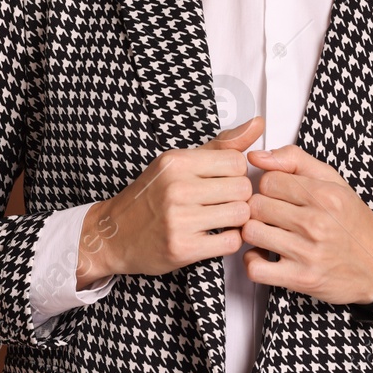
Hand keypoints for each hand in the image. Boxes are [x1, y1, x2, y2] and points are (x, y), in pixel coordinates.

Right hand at [77, 116, 261, 287]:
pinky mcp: (182, 248)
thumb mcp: (179, 163)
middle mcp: (177, 187)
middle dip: (239, 197)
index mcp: (176, 162)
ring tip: (220, 219)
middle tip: (223, 202)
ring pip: (241, 214)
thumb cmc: (151, 196)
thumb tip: (258, 124)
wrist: (114, 234)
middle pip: (243, 189)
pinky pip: (231, 242)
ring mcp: (179, 219)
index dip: (236, 174)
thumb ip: (221, 145)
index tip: (223, 181)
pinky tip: (214, 235)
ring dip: (236, 220)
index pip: (236, 161)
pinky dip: (229, 240)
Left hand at [239, 141, 372, 306]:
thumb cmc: (354, 224)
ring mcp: (308, 253)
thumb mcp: (334, 182)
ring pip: (252, 232)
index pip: (269, 180)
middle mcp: (317, 223)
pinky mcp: (301, 279)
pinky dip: (254, 262)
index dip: (269, 187)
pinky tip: (266, 256)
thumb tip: (255, 157)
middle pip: (257, 205)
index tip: (279, 196)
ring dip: (255, 233)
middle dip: (260, 209)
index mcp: (325, 196)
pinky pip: (255, 267)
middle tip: (273, 215)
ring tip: (268, 233)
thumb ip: (294, 160)